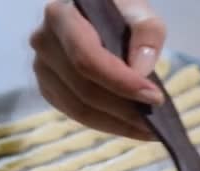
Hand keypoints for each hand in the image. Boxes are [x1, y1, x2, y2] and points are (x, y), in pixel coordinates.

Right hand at [31, 0, 165, 139]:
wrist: (93, 16)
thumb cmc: (115, 10)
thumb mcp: (136, 9)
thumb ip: (146, 31)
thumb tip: (141, 70)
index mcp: (61, 17)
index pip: (88, 59)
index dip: (121, 82)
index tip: (154, 97)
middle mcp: (44, 44)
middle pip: (84, 89)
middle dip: (124, 110)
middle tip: (157, 122)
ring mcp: (43, 70)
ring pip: (80, 109)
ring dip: (117, 123)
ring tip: (148, 129)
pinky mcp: (49, 89)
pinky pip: (77, 115)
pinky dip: (106, 124)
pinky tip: (130, 125)